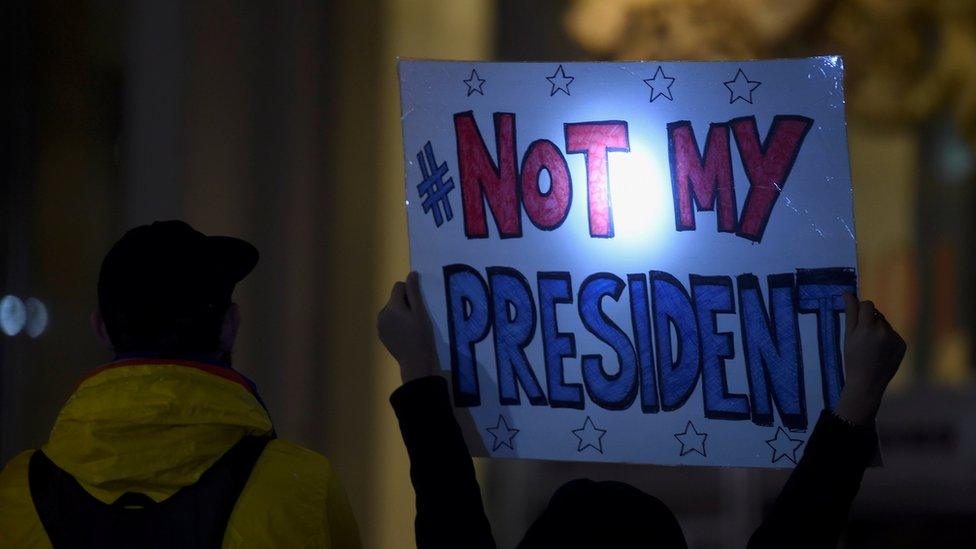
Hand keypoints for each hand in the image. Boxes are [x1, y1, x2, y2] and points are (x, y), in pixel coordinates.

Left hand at [377, 271, 437, 383]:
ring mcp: (380, 325)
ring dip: (400, 313)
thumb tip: (411, 274)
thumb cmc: (422, 336)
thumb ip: (414, 292)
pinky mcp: (381, 334)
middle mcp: (382, 313)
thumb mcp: (421, 312)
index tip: (419, 306)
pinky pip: (388, 321)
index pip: (399, 287)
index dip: (410, 292)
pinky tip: (405, 334)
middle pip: (394, 298)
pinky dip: (396, 323)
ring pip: (391, 310)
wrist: (416, 362)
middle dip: (405, 303)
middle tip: (417, 318)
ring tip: (411, 327)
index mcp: (392, 307)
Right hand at [835, 294, 906, 425]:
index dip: (861, 309)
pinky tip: (880, 352)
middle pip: (877, 315)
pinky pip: (893, 334)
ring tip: (871, 348)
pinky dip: (886, 340)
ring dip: (878, 331)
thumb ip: (850, 313)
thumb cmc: (852, 359)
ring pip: (885, 325)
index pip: (868, 304)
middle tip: (862, 340)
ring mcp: (895, 338)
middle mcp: (884, 331)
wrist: (867, 383)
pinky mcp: (902, 344)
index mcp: (868, 328)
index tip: (856, 319)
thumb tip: (848, 293)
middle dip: (869, 322)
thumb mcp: (847, 336)